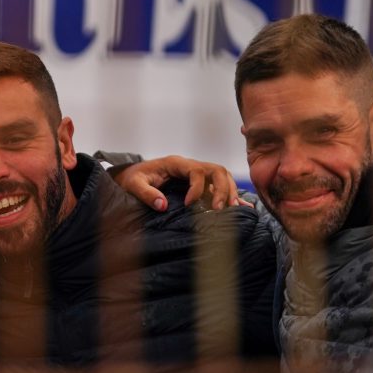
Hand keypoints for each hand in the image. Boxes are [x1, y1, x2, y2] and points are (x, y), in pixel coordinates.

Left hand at [110, 154, 238, 212]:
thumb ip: (146, 193)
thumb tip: (162, 205)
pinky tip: (240, 206)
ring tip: (231, 210)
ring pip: (222, 176)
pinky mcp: (199, 182)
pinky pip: (219, 184)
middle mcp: (189, 166)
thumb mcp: (134, 184)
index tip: (189, 205)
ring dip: (229, 191)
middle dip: (222, 189)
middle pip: (216, 170)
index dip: (197, 188)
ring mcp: (196, 173)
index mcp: (175, 163)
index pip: (197, 171)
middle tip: (219, 209)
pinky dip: (229, 194)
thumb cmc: (133, 178)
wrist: (132, 175)